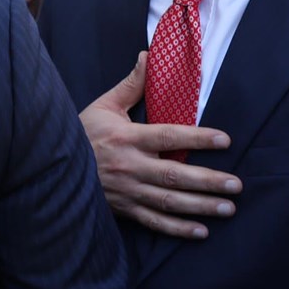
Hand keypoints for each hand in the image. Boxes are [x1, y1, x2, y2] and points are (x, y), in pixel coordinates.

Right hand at [80, 52, 240, 238]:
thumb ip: (132, 85)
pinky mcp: (124, 209)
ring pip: (168, 201)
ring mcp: (127, 191)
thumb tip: (149, 57)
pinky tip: (201, 231)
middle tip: (236, 184)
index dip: (197, 138)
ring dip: (200, 206)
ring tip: (228, 208)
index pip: (168, 137)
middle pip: (174, 175)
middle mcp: (129, 166)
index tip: (224, 140)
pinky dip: (177, 229)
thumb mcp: (104, 106)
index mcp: (126, 138)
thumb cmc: (82, 133)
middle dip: (208, 181)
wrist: (52, 166)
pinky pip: (153, 222)